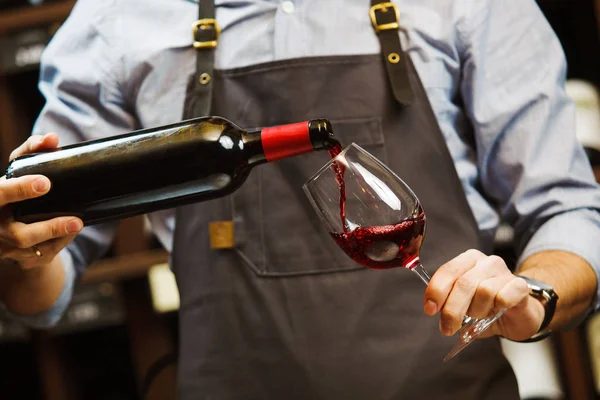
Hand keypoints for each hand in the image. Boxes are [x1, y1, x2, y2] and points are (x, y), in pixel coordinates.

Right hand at [0, 133, 82, 268]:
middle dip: (47, 225)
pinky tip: (73, 231)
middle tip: (72, 215)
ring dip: (57, 234)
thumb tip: (52, 138)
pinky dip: (61, 243)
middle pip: (17, 232)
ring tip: (78, 223)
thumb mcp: (19, 171)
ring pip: (32, 246)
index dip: (20, 190)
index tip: (45, 183)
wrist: (6, 227)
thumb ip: (32, 150)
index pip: (0, 194)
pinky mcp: (24, 259)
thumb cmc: (14, 192)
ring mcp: (8, 246)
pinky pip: (44, 255)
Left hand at [423, 249, 545, 341]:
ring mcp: (505, 272)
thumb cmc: (486, 308)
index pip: (447, 271)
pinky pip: (504, 297)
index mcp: (467, 261)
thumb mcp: (462, 304)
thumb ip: (446, 302)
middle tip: (448, 328)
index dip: (436, 291)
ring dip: (477, 311)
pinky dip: (497, 308)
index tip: (430, 309)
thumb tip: (433, 308)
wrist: (518, 316)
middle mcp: (486, 262)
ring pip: (484, 291)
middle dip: (452, 310)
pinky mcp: (521, 286)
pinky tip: (498, 310)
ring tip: (480, 316)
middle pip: (463, 284)